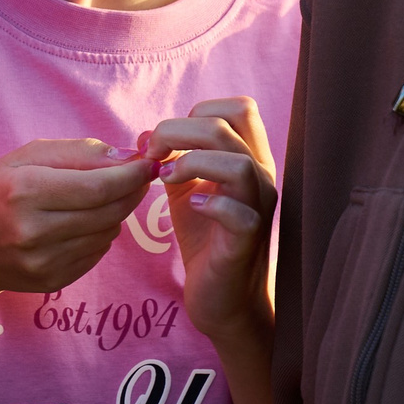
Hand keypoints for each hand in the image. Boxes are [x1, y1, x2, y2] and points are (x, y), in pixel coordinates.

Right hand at [0, 139, 153, 303]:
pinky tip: (80, 223)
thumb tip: (127, 158)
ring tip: (98, 198)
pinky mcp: (53, 280)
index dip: (131, 175)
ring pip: (107, 233)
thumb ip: (76, 153)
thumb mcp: (23, 158)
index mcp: (24, 191)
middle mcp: (33, 230)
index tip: (148, 163)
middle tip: (137, 177)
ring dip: (114, 212)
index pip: (98, 186)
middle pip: (108, 211)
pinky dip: (99, 234)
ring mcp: (44, 260)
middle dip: (130, 191)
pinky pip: (96, 253)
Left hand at [141, 97, 277, 341]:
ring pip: (239, 164)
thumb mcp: (185, 187)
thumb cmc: (204, 236)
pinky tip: (191, 207)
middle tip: (151, 155)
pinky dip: (211, 204)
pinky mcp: (246, 242)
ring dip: (191, 162)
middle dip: (177, 131)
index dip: (196, 112)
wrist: (222, 296)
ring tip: (166, 178)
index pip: (238, 107)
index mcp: (247, 158)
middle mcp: (260, 177)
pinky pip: (240, 214)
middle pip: (227, 125)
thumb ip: (171, 157)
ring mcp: (258, 209)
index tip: (163, 139)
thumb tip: (143, 134)